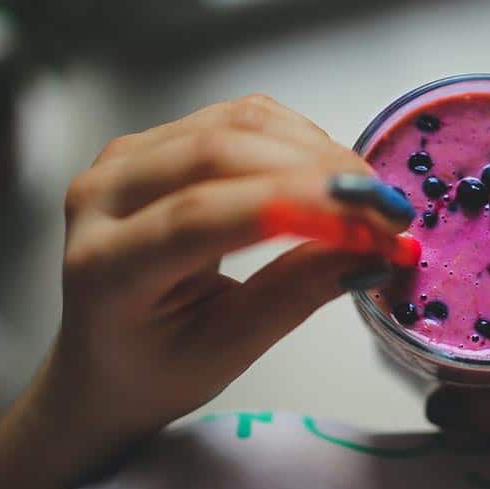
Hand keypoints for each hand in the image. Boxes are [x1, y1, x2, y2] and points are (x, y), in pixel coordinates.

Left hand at [37, 95, 412, 446]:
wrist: (102, 362)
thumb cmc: (155, 370)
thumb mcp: (229, 351)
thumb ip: (297, 293)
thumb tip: (373, 250)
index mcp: (105, 265)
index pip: (200, 216)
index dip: (295, 209)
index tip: (372, 226)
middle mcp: (100, 196)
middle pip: (219, 153)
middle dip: (318, 174)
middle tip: (388, 213)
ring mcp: (124, 159)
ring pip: (235, 124)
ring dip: (317, 151)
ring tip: (370, 199)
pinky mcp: (154, 142)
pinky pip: (236, 118)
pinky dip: (298, 140)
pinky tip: (334, 177)